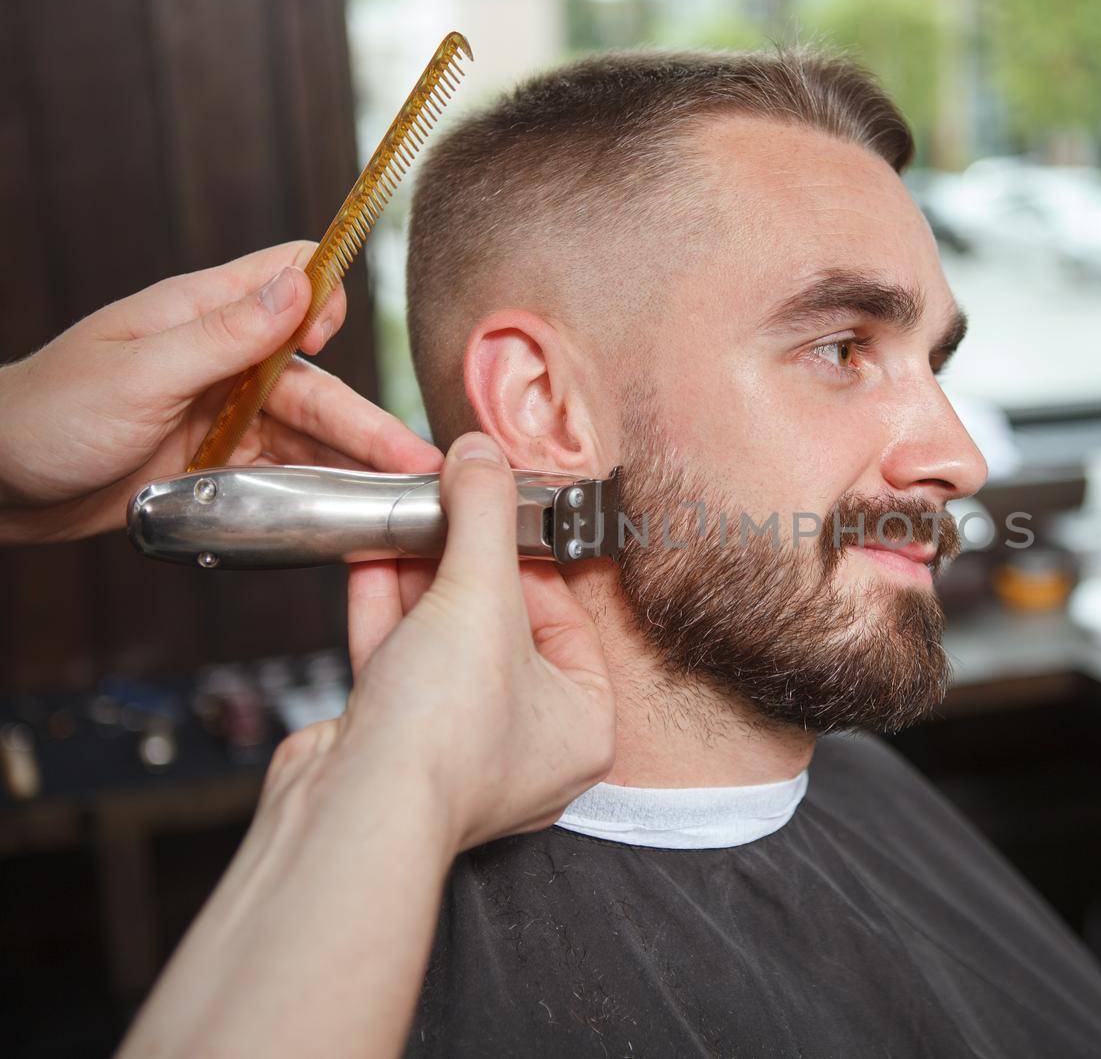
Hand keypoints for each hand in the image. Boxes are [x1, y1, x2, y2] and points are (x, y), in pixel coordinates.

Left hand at [0, 241, 443, 542]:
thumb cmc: (46, 415)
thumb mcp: (139, 372)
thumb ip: (226, 333)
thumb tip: (303, 286)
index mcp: (204, 313)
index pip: (293, 278)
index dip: (326, 301)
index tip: (329, 344)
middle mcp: (225, 360)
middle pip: (319, 381)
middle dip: (370, 422)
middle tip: (420, 461)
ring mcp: (224, 413)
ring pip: (310, 435)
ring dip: (355, 465)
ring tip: (402, 500)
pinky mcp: (219, 463)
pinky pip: (284, 472)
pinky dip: (319, 491)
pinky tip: (351, 514)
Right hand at [275, 432, 615, 853]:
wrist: (352, 809)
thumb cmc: (443, 732)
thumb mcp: (479, 596)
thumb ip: (485, 517)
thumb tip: (482, 455)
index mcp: (583, 727)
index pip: (568, 620)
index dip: (531, 560)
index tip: (503, 513)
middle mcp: (526, 746)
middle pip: (500, 629)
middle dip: (465, 563)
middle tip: (449, 505)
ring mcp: (457, 749)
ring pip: (443, 644)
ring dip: (418, 578)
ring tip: (406, 518)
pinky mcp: (395, 746)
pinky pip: (398, 664)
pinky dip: (383, 611)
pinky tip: (370, 556)